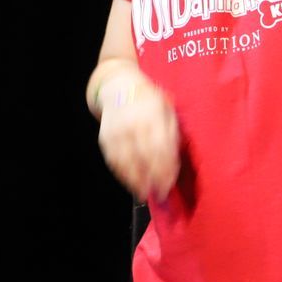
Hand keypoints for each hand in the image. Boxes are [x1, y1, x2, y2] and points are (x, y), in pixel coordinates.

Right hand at [96, 72, 180, 204]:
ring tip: (145, 194)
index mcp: (154, 116)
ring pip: (126, 162)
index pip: (161, 148)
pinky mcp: (105, 138)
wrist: (119, 86)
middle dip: (152, 179)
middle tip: (160, 194)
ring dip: (136, 181)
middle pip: (144, 158)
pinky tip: (131, 182)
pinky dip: (123, 174)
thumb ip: (172, 134)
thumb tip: (175, 162)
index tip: (169, 184)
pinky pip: (114, 160)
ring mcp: (117, 132)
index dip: (165, 169)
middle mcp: (134, 124)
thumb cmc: (151, 101)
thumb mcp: (167, 111)